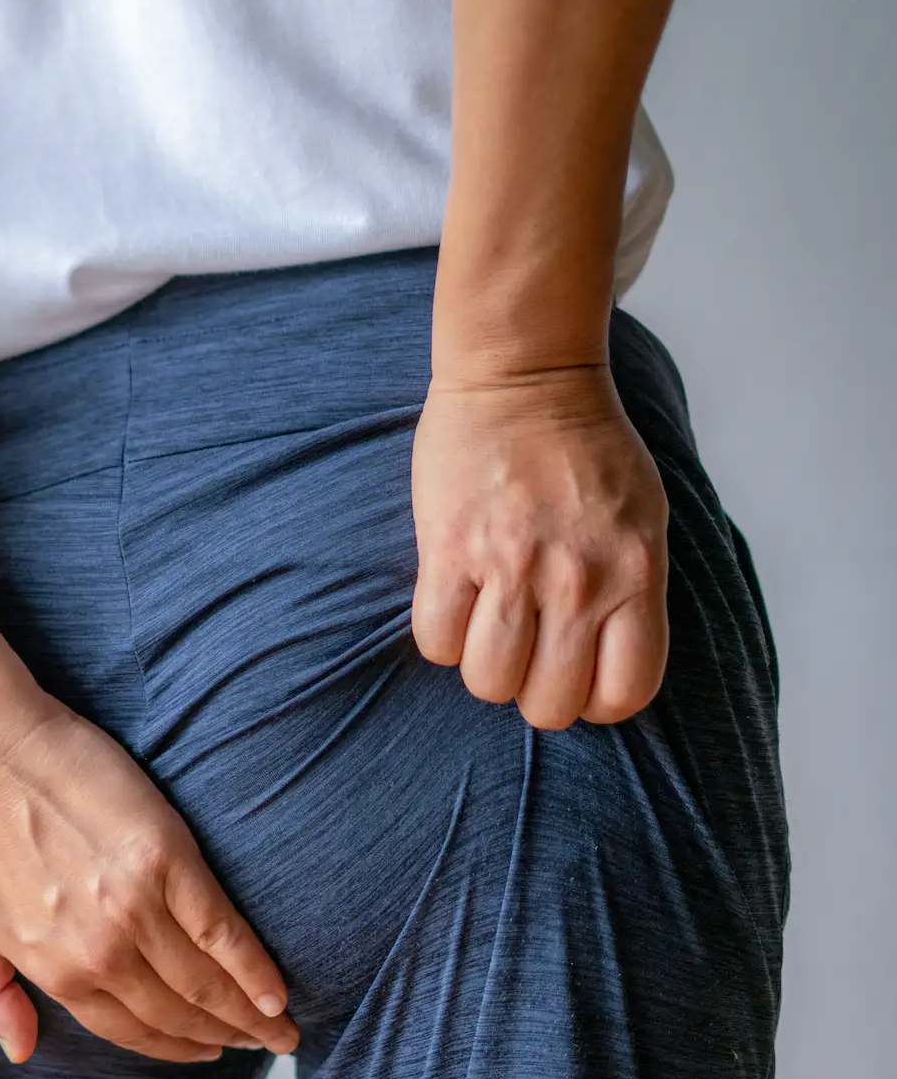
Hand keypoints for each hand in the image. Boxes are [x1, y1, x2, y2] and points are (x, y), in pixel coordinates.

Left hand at [0, 694, 299, 1064]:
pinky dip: (255, 969)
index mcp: (56, 971)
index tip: (206, 1052)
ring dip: (249, 1015)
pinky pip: (223, 931)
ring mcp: (135, 908)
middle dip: (225, 1038)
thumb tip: (19, 1050)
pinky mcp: (167, 861)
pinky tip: (277, 993)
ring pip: (206, 981)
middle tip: (260, 1046)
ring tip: (279, 1029)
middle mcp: (100, 952)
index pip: (130, 1030)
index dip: (174, 1048)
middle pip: (178, 1013)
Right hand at [410, 364, 669, 729]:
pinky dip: (442, 640)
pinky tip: (454, 609)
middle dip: (534, 693)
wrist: (526, 376)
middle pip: (549, 702)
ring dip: (485, 670)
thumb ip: (632, 589)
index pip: (624, 692)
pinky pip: (435, 639)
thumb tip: (605, 658)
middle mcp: (578, 581)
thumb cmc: (588, 448)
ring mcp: (512, 567)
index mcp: (635, 575)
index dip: (596, 702)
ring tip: (488, 634)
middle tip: (528, 658)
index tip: (579, 679)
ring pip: (488, 680)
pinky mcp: (450, 548)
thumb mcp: (643, 519)